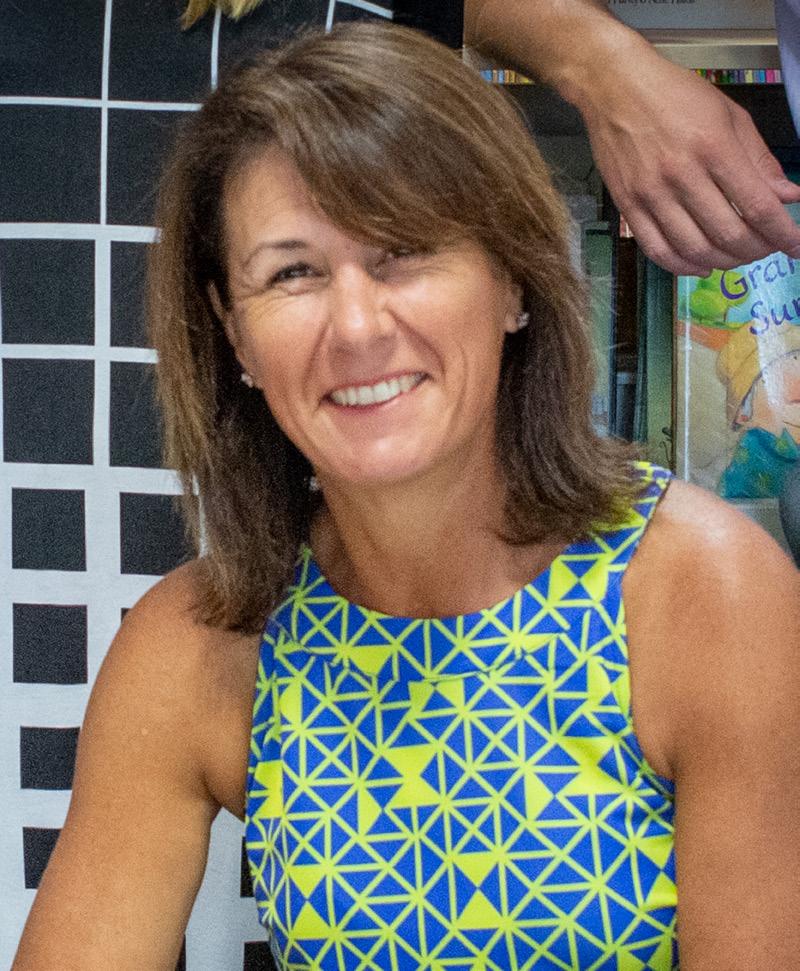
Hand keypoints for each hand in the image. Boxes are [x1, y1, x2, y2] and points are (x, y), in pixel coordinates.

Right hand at [576, 45, 799, 275]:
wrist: (614, 87)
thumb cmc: (672, 94)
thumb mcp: (728, 115)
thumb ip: (759, 159)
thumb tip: (787, 194)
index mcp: (714, 146)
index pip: (757, 205)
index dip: (782, 233)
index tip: (795, 246)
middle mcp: (682, 174)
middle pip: (728, 234)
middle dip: (756, 250)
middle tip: (766, 248)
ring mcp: (651, 194)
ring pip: (694, 249)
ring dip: (723, 261)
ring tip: (736, 256)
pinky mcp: (628, 206)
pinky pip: (658, 250)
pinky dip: (684, 266)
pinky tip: (701, 264)